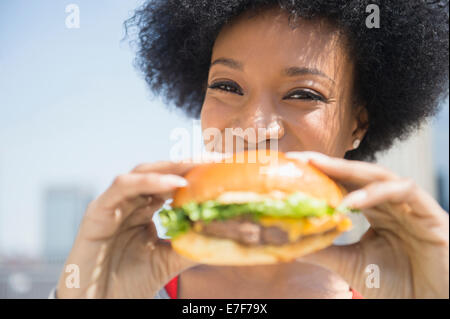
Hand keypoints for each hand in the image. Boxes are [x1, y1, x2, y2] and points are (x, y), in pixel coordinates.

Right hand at [56, 156, 220, 298]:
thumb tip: (222, 236)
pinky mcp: (97, 210)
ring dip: (171, 168)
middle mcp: (130, 201)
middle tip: (216, 159)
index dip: (196, 173)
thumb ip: (190, 246)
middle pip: (160, 172)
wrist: (99, 306)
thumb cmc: (128, 283)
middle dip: (188, 163)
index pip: (172, 182)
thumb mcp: (167, 261)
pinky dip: (149, 181)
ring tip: (198, 166)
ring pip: (142, 172)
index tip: (223, 167)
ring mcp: (113, 203)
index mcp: (145, 209)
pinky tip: (174, 183)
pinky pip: (123, 186)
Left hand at [286, 151, 448, 298]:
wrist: (431, 304)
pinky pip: (404, 190)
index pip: (346, 184)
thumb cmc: (397, 284)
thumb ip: (326, 251)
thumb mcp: (352, 264)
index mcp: (375, 210)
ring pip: (379, 175)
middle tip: (300, 158)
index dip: (321, 173)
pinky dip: (375, 192)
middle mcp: (391, 203)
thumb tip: (290, 244)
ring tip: (319, 171)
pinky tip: (351, 201)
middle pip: (358, 173)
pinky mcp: (430, 213)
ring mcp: (410, 205)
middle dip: (329, 163)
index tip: (293, 166)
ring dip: (348, 172)